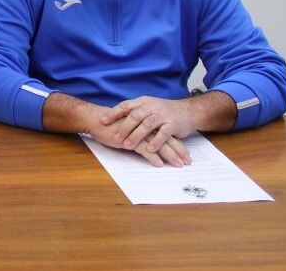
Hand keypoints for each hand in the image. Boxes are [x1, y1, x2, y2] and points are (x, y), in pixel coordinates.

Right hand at [43, 92, 190, 166]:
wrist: (97, 120)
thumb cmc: (113, 125)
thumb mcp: (131, 129)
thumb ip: (142, 134)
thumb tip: (152, 145)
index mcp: (147, 123)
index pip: (166, 134)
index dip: (177, 144)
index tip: (186, 154)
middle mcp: (145, 126)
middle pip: (167, 139)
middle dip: (179, 151)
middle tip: (188, 162)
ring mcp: (138, 132)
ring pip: (158, 144)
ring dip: (170, 155)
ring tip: (179, 164)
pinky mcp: (129, 138)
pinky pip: (144, 149)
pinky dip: (153, 156)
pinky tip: (159, 164)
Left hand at [98, 96, 198, 166]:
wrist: (188, 111)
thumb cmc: (163, 111)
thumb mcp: (147, 107)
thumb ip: (133, 112)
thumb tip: (114, 118)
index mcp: (143, 102)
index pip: (125, 106)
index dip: (113, 113)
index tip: (102, 121)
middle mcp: (151, 106)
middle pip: (135, 116)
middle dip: (124, 127)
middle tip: (115, 138)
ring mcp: (163, 115)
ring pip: (147, 124)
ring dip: (136, 136)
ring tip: (127, 146)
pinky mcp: (173, 124)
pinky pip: (163, 133)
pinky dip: (156, 141)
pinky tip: (149, 149)